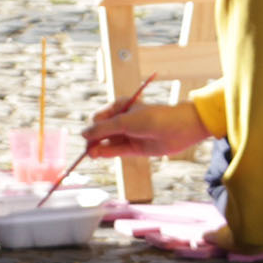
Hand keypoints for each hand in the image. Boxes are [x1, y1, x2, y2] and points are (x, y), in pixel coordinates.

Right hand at [86, 96, 208, 158]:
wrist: (179, 128)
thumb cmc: (152, 118)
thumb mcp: (125, 121)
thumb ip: (104, 129)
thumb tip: (83, 134)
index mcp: (120, 107)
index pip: (98, 118)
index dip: (92, 128)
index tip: (87, 137)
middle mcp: (123, 120)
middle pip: (101, 131)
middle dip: (94, 140)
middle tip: (88, 150)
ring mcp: (129, 135)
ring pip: (108, 142)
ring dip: (99, 148)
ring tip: (91, 154)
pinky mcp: (134, 148)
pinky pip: (117, 150)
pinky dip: (107, 153)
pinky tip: (98, 155)